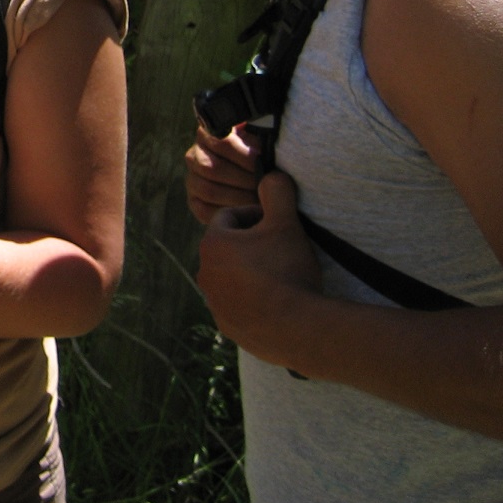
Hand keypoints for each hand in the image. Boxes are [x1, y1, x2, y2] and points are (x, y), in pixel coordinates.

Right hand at [184, 123, 261, 222]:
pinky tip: (247, 213)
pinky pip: (204, 210)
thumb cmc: (263, 157)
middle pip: (213, 168)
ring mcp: (192, 180)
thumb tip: (263, 145)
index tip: (265, 166)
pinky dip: (228, 213)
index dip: (246, 157)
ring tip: (260, 202)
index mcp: (208, 134)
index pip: (223, 143)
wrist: (259, 183)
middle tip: (266, 189)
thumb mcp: (260, 143)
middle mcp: (194, 155)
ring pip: (208, 190)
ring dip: (238, 198)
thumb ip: (259, 139)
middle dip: (244, 180)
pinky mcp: (195, 202)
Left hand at [196, 170, 322, 365]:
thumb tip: (272, 175)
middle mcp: (205, 273)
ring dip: (250, 272)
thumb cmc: (288, 270)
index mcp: (212, 244)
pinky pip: (239, 304)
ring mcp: (214, 302)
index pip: (230, 216)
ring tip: (281, 275)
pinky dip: (254, 299)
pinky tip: (278, 301)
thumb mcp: (286, 223)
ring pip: (232, 276)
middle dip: (252, 243)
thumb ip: (277, 192)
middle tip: (281, 248)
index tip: (278, 223)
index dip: (256, 215)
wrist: (298, 328)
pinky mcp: (227, 326)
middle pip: (229, 247)